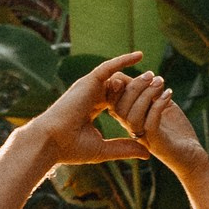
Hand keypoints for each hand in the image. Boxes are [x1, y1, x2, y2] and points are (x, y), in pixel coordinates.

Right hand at [28, 51, 150, 164]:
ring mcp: (88, 88)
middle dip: (138, 87)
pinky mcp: (88, 82)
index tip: (150, 102)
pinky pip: (109, 67)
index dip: (132, 102)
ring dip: (135, 77)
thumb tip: (147, 153)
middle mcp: (90, 96)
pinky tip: (139, 56)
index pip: (115, 102)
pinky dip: (123, 60)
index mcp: (91, 110)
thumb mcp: (104, 149)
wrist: (51, 142)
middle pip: (119, 89)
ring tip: (154, 76)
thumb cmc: (71, 148)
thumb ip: (124, 148)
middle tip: (157, 85)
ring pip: (117, 78)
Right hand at [104, 68, 208, 172]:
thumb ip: (151, 92)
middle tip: (152, 75)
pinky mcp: (156, 143)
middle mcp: (131, 129)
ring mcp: (143, 138)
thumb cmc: (175, 129)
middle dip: (134, 87)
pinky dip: (158, 105)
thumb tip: (146, 75)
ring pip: (132, 116)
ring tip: (161, 82)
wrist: (191, 155)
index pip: (113, 101)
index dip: (117, 84)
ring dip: (146, 95)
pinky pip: (150, 124)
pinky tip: (169, 94)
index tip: (132, 71)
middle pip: (119, 107)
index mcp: (129, 119)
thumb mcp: (162, 104)